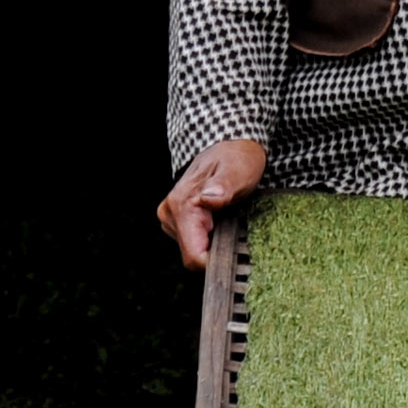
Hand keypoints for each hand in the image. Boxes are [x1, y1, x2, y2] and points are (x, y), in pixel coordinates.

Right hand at [158, 138, 267, 269]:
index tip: (238, 254)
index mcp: (181, 205)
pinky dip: (210, 238)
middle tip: (238, 231)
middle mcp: (169, 213)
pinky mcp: (176, 221)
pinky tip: (221, 222)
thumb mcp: (238, 170)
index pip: (193, 256)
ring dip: (214, 244)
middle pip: (192, 256)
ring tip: (229, 221)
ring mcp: (171, 218)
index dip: (216, 262)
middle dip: (216, 252)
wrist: (229, 145)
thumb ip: (224, 186)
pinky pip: (194, 242)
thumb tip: (210, 199)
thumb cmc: (236, 158)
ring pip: (193, 251)